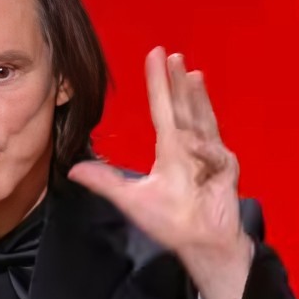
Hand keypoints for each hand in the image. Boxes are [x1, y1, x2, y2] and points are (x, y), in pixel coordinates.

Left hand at [68, 46, 251, 298]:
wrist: (199, 243)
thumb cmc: (170, 221)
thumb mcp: (132, 200)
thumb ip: (106, 183)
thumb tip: (72, 170)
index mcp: (170, 149)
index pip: (163, 109)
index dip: (160, 83)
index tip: (157, 55)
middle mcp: (190, 146)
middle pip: (184, 107)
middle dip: (179, 82)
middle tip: (173, 55)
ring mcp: (211, 156)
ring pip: (203, 120)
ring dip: (198, 99)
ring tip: (192, 75)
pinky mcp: (226, 170)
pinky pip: (214, 154)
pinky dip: (205, 152)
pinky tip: (197, 157)